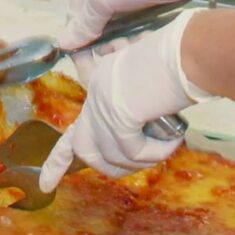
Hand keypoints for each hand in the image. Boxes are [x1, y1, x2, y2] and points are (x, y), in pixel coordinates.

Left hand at [40, 12, 209, 190]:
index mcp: (102, 83)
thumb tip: (142, 133)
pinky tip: (173, 139)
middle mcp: (96, 92)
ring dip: (144, 159)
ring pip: (112, 156)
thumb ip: (139, 107)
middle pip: (84, 150)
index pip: (73, 128)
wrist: (188, 49)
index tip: (45, 185)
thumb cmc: (180, 60)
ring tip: (167, 143)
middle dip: (109, 166)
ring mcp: (104, 102)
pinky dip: (156, 152)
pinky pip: (133, 152)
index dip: (57, 161)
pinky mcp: (119, 113)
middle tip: (140, 159)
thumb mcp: (152, 81)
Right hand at [56, 0, 232, 49]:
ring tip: (129, 52)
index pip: (73, 14)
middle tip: (113, 56)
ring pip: (115, 26)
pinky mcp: (145, 0)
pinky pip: (133, 24)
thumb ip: (84, 22)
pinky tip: (140, 45)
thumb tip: (61, 44)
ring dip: (120, 40)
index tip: (88, 62)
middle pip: (94, 22)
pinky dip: (135, 35)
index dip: (78, 38)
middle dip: (102, 41)